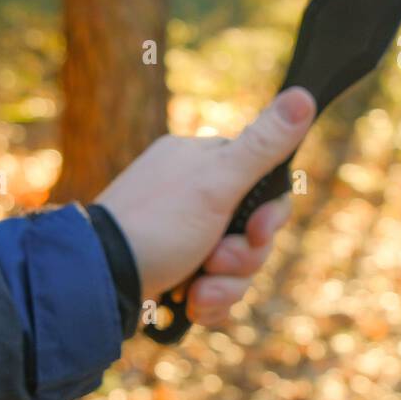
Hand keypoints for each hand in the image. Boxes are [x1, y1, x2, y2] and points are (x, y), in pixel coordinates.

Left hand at [95, 87, 314, 328]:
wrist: (96, 283)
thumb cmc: (156, 227)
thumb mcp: (217, 182)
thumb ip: (264, 144)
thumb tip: (304, 93)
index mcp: (199, 161)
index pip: (263, 184)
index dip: (270, 216)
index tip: (259, 230)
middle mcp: (190, 193)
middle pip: (252, 230)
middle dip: (243, 257)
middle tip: (217, 261)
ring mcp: (181, 233)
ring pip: (235, 264)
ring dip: (226, 285)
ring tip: (198, 293)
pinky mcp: (173, 270)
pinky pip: (213, 287)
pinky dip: (208, 300)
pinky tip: (192, 306)